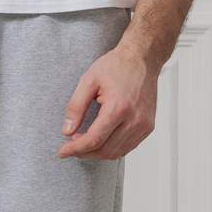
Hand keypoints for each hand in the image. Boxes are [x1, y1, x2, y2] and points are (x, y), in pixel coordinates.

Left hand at [57, 40, 158, 159]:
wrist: (142, 58)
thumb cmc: (117, 65)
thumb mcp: (88, 81)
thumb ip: (76, 107)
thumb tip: (66, 131)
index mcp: (119, 107)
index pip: (94, 140)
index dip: (75, 149)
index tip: (63, 151)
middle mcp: (135, 119)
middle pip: (105, 151)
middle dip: (84, 153)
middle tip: (71, 146)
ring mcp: (144, 124)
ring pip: (117, 153)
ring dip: (97, 153)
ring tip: (84, 141)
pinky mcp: (148, 126)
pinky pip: (128, 147)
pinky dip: (112, 149)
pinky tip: (100, 140)